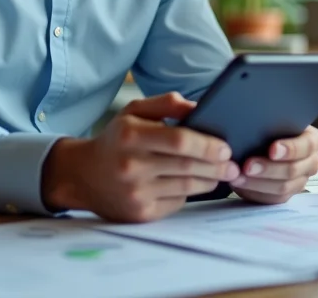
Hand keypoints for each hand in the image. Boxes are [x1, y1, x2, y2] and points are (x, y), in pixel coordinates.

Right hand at [40, 92, 240, 221]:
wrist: (83, 176)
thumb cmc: (116, 140)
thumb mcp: (134, 112)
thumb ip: (167, 104)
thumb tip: (199, 108)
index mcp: (130, 135)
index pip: (179, 141)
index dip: (207, 145)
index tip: (225, 147)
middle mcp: (130, 166)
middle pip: (187, 166)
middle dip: (217, 166)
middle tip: (233, 164)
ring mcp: (135, 193)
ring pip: (186, 187)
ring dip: (210, 180)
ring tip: (223, 173)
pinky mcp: (139, 214)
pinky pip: (176, 202)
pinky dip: (190, 193)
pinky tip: (195, 184)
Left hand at [231, 126, 317, 204]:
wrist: (260, 145)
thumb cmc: (269, 129)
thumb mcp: (273, 122)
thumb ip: (272, 123)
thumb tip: (258, 122)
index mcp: (313, 140)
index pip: (307, 145)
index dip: (291, 149)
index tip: (272, 149)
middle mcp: (311, 162)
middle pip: (293, 169)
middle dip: (268, 168)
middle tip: (248, 165)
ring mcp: (300, 180)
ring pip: (283, 187)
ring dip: (258, 182)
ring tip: (239, 175)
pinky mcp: (287, 195)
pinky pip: (273, 199)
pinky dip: (255, 191)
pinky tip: (240, 183)